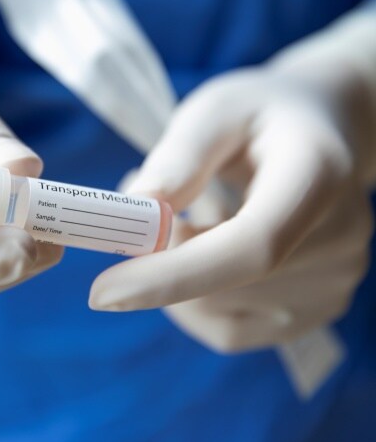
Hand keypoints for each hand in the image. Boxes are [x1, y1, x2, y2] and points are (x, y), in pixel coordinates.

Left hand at [89, 65, 372, 351]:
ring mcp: (332, 285)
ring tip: (183, 219)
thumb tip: (137, 213)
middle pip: (223, 287)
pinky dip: (190, 302)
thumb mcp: (215, 110)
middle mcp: (339, 241)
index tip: (102, 291)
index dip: (172, 276)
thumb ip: (180, 157)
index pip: (250, 246)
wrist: (320, 135)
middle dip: (158, 263)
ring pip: (216, 315)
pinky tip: (197, 254)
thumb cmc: (261, 115)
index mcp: (316, 177)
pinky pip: (227, 331)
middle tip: (141, 214)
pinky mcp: (311, 313)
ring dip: (172, 278)